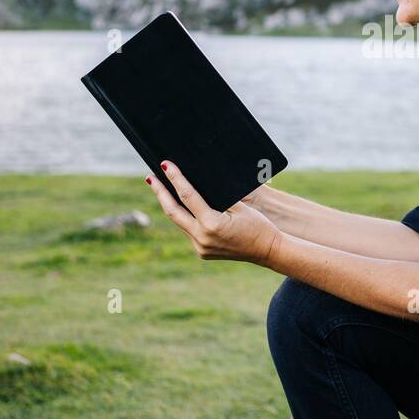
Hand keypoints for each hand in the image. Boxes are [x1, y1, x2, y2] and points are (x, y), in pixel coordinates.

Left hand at [147, 160, 281, 265]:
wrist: (268, 250)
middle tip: (151, 177)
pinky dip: (184, 218)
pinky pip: (189, 231)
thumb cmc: (258, 225)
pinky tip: (181, 207)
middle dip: (161, 193)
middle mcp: (202, 238)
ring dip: (171, 205)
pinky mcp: (202, 252)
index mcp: (211, 224)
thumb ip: (217, 198)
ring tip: (162, 189)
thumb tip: (198, 185)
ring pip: (179, 222)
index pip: (187, 196)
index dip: (175, 179)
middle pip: (173, 212)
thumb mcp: (240, 207)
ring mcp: (200, 247)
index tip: (165, 166)